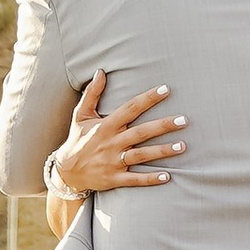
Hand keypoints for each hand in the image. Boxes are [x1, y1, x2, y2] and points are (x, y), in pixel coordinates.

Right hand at [48, 71, 185, 228]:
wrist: (66, 171)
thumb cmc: (78, 139)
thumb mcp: (81, 115)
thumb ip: (92, 93)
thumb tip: (101, 71)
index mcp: (106, 125)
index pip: (130, 108)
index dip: (148, 98)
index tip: (166, 89)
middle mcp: (112, 142)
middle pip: (141, 132)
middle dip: (163, 126)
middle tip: (184, 120)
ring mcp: (113, 161)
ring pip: (141, 155)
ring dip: (162, 151)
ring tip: (182, 146)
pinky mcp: (114, 178)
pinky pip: (135, 179)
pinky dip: (150, 179)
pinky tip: (167, 176)